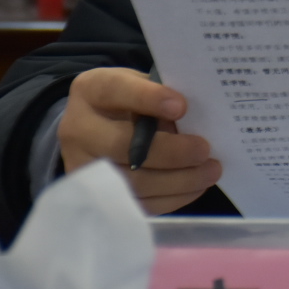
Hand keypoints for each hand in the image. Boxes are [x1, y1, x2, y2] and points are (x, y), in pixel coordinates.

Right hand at [58, 67, 221, 214]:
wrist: (94, 130)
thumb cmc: (127, 102)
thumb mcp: (139, 85)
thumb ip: (160, 96)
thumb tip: (197, 120)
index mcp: (91, 91)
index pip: (115, 90)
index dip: (149, 98)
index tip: (182, 107)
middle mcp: (78, 130)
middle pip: (123, 146)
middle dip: (172, 152)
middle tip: (205, 150)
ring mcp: (82, 167)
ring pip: (132, 182)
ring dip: (179, 180)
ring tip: (210, 171)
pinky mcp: (96, 197)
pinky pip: (137, 203)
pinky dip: (172, 198)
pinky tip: (195, 187)